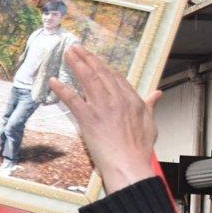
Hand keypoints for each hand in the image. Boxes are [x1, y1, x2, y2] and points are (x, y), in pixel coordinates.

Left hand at [48, 45, 160, 193]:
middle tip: (77, 48)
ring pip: (88, 80)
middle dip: (88, 58)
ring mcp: (102, 108)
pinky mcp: (88, 119)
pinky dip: (62, 89)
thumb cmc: (139, 149)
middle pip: (101, 73)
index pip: (116, 78)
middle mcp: (117, 99)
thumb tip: (157, 93)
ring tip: (68, 53)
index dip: (104, 68)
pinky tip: (54, 81)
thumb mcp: (151, 123)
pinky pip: (73, 99)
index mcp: (132, 100)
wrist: (129, 164)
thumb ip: (151, 105)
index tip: (95, 61)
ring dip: (77, 64)